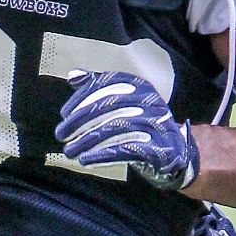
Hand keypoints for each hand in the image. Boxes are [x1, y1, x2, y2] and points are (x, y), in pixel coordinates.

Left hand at [55, 70, 198, 189]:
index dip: (82, 97)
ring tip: (69, 150)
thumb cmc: (142, 123)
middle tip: (61, 133)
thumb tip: (72, 75)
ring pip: (112, 128)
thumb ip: (99, 87)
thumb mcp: (124, 101)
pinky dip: (101, 154)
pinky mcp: (157, 147)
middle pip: (107, 106)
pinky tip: (86, 159)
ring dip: (86, 141)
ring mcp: (154, 124)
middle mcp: (149, 101)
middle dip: (79, 121)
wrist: (175, 151)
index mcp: (140, 86)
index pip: (107, 84)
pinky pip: (124, 149)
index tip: (64, 113)